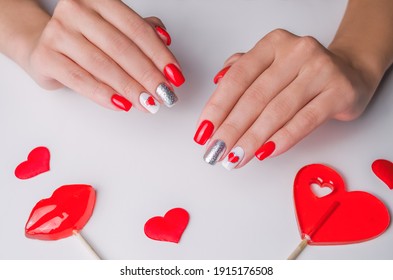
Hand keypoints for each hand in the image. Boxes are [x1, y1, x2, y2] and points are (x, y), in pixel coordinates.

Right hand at [26, 0, 184, 111]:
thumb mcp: (115, 29)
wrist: (44, 46)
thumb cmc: (85, 39)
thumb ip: (141, 31)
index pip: (137, 29)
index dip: (159, 55)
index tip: (174, 75)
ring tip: (148, 103)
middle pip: (122, 48)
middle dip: (148, 75)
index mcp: (99, 0)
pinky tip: (122, 104)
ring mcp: (58, 32)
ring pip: (103, 65)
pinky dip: (104, 95)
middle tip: (164, 94)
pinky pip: (80, 79)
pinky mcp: (46, 57)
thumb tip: (166, 40)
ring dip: (130, 88)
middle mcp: (77, 11)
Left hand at [194, 29, 375, 169]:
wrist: (350, 72)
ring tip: (235, 158)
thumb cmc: (302, 73)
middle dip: (230, 129)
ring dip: (252, 139)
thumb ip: (243, 71)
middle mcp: (295, 52)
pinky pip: (305, 120)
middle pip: (254, 97)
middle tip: (215, 152)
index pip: (237, 78)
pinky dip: (283, 139)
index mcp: (272, 45)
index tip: (203, 132)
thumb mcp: (271, 64)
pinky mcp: (339, 91)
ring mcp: (319, 70)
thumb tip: (216, 83)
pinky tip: (265, 153)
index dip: (217, 107)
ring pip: (277, 111)